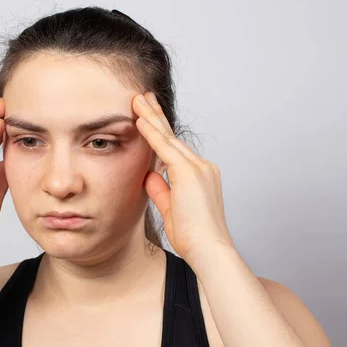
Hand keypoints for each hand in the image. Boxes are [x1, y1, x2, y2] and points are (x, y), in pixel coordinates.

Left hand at [132, 92, 234, 262]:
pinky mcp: (189, 173)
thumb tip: (149, 174)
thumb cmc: (193, 237)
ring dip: (151, 117)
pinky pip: (165, 148)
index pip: (175, 148)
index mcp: (200, 175)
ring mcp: (198, 168)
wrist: (208, 250)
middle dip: (156, 115)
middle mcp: (202, 167)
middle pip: (173, 136)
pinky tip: (140, 120)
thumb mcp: (171, 209)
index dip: (160, 131)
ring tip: (137, 99)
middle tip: (143, 97)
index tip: (148, 116)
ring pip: (169, 137)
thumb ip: (161, 189)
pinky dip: (152, 133)